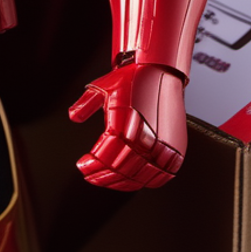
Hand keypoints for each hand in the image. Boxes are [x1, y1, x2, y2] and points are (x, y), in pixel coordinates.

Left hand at [68, 62, 187, 191]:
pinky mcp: (176, 147)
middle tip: (91, 174)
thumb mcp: (102, 87)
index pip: (105, 156)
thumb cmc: (133, 78)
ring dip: (121, 182)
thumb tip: (74, 116)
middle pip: (121, 169)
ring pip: (140, 176)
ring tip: (108, 179)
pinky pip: (163, 174)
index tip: (83, 166)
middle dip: (102, 175)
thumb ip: (85, 104)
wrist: (161, 69)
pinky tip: (135, 180)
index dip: (92, 165)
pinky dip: (148, 180)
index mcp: (126, 122)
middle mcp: (146, 135)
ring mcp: (164, 144)